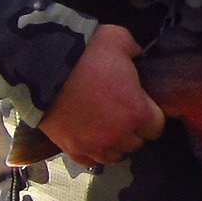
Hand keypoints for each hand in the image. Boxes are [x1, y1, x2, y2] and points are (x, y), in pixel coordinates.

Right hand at [38, 24, 165, 166]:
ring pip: (115, 155)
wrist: (45, 66)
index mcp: (136, 111)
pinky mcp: (72, 149)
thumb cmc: (87, 52)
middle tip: (122, 113)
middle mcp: (119, 134)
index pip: (156, 128)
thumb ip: (137, 51)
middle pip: (136, 143)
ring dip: (114, 143)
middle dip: (133, 129)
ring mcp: (95, 145)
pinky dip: (93, 151)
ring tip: (107, 127)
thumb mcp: (120, 40)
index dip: (151, 117)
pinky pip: (91, 160)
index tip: (143, 107)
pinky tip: (90, 137)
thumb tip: (141, 55)